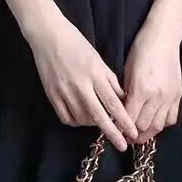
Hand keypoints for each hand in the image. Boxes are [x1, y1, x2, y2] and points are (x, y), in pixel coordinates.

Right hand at [27, 10, 137, 151]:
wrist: (48, 36)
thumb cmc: (76, 44)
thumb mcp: (98, 59)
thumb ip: (110, 80)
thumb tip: (122, 99)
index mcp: (95, 74)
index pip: (113, 103)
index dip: (124, 120)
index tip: (132, 132)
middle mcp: (80, 86)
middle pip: (99, 116)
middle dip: (112, 133)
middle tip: (122, 145)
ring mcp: (64, 92)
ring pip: (82, 119)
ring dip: (93, 124)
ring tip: (99, 121)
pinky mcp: (51, 95)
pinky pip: (66, 117)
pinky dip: (76, 121)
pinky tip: (81, 118)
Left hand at [123, 19, 181, 143]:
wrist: (163, 38)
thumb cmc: (141, 50)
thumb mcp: (127, 72)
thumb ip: (125, 94)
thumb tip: (120, 111)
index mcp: (141, 90)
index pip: (129, 119)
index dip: (120, 127)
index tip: (114, 130)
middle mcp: (157, 97)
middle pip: (144, 126)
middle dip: (132, 133)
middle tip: (124, 135)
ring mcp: (170, 97)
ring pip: (158, 126)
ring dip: (147, 132)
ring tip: (138, 132)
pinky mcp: (178, 95)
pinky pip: (171, 118)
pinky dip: (162, 123)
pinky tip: (154, 120)